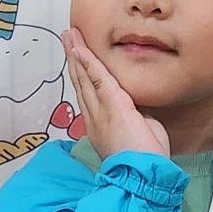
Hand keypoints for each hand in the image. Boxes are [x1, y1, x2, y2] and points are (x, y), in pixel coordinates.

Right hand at [64, 27, 169, 160]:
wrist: (143, 176)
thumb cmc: (145, 161)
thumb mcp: (142, 134)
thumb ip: (138, 117)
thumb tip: (141, 109)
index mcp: (101, 126)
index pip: (89, 96)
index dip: (82, 76)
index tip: (76, 60)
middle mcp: (95, 118)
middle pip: (81, 83)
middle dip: (73, 60)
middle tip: (67, 38)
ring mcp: (100, 112)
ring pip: (85, 78)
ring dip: (76, 54)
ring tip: (69, 35)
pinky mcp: (112, 106)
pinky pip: (97, 78)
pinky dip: (87, 62)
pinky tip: (79, 48)